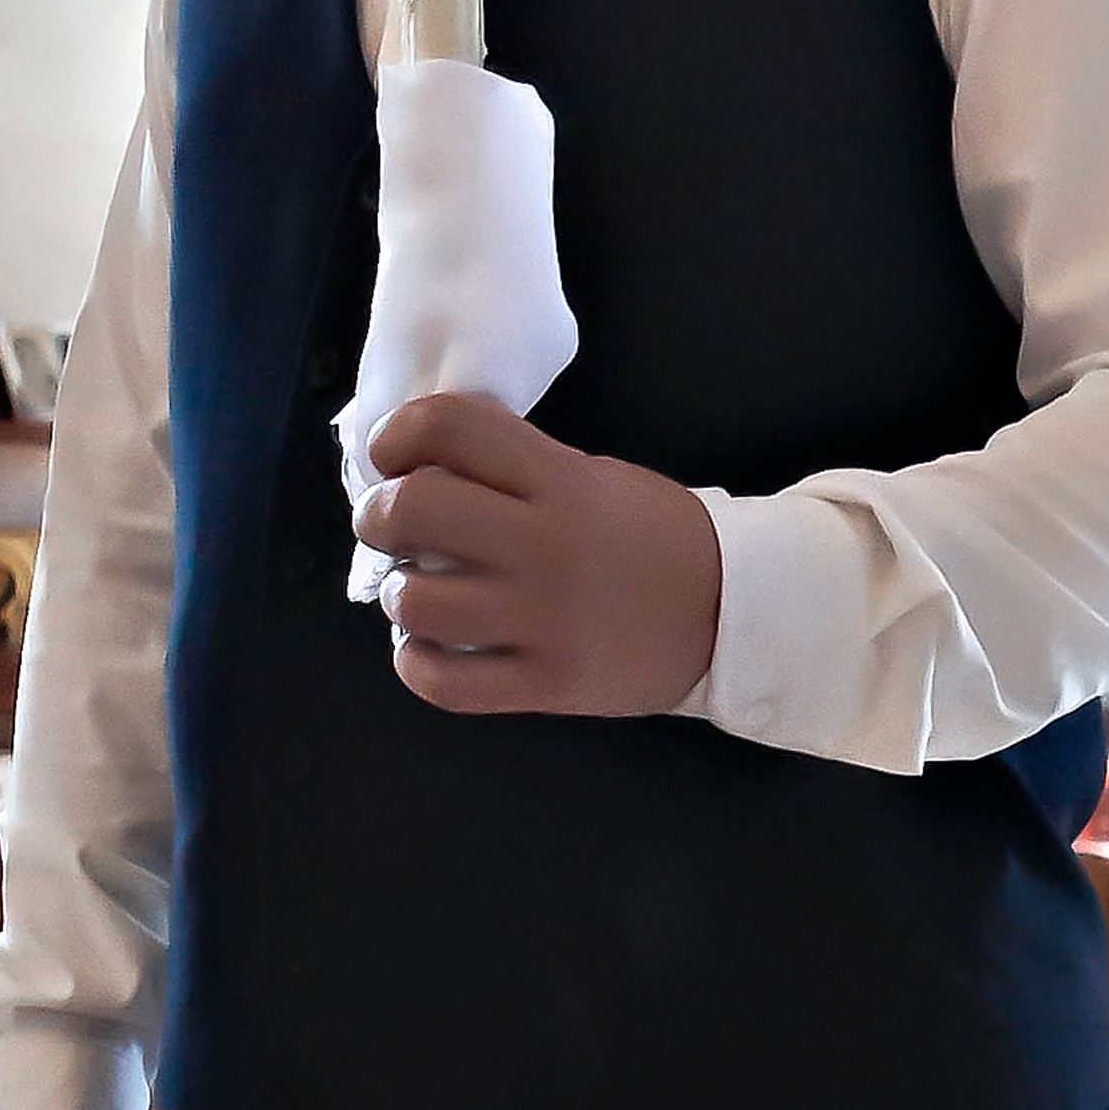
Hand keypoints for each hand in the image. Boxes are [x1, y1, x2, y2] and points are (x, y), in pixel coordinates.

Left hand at [354, 392, 725, 712]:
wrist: (730, 613)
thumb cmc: (654, 538)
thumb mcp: (593, 478)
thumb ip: (515, 471)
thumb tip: (423, 474)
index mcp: (560, 480)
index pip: (450, 426)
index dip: (398, 434)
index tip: (392, 456)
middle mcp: (546, 545)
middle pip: (414, 509)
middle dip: (378, 514)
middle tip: (388, 525)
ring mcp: (545, 620)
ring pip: (415, 601)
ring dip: (398, 593)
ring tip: (420, 591)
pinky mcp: (548, 683)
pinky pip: (442, 681)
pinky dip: (416, 661)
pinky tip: (430, 646)